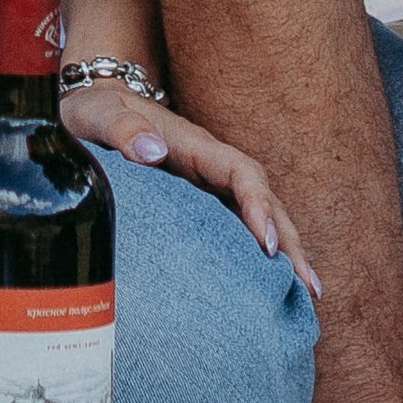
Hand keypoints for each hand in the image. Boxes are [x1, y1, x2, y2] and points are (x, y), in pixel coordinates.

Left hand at [59, 82, 320, 297]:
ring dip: (285, 250)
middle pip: (263, 198)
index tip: (265, 242)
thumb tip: (156, 151)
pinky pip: (237, 227)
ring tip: (308, 294)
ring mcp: (207, 186)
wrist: (92, 108)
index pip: (239, 171)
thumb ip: (121, 127)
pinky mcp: (199, 205)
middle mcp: (208, 166)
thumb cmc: (97, 110)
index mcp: (193, 145)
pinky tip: (273, 284)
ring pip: (257, 215)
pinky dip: (259, 253)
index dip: (258, 204)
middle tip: (310, 286)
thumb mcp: (99, 112)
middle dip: (288, 239)